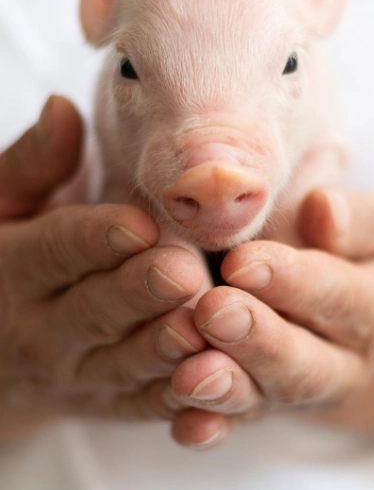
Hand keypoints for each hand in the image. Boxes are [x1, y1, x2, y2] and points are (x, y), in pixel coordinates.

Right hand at [0, 97, 206, 438]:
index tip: (139, 223)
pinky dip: (175, 399)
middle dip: (139, 293)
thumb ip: (34, 162)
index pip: (58, 249)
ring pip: (123, 363)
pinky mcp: (109, 402)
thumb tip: (62, 107)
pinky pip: (142, 406)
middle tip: (182, 273)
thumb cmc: (6, 254)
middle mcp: (44, 328)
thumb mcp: (2, 204)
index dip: (97, 238)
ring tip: (199, 326)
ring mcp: (78, 373)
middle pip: (95, 309)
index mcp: (18, 268)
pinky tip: (212, 382)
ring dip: (163, 349)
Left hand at [164, 188, 373, 448]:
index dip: (294, 281)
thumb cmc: (339, 241)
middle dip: (258, 339)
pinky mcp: (263, 405)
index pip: (342, 295)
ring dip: (228, 387)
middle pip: (307, 362)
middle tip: (212, 311)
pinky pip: (236, 425)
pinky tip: (185, 424)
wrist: (326, 290)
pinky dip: (209, 426)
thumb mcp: (364, 221)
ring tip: (190, 375)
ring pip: (268, 398)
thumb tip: (325, 210)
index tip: (241, 262)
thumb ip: (353, 217)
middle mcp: (349, 361)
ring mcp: (302, 391)